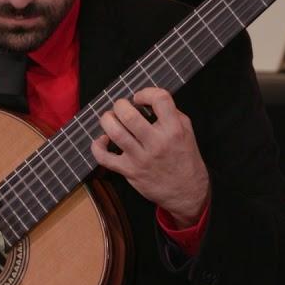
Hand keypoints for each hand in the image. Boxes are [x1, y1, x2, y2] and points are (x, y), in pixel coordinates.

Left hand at [90, 87, 210, 225]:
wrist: (187, 191)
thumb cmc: (185, 158)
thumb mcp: (186, 131)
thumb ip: (171, 113)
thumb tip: (148, 100)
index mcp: (174, 129)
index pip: (160, 99)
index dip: (146, 92)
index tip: (140, 98)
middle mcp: (157, 142)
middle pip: (129, 115)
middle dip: (120, 105)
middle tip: (122, 108)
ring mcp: (141, 158)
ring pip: (115, 133)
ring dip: (107, 120)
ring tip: (110, 119)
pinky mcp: (130, 171)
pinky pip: (105, 158)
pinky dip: (97, 146)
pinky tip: (102, 140)